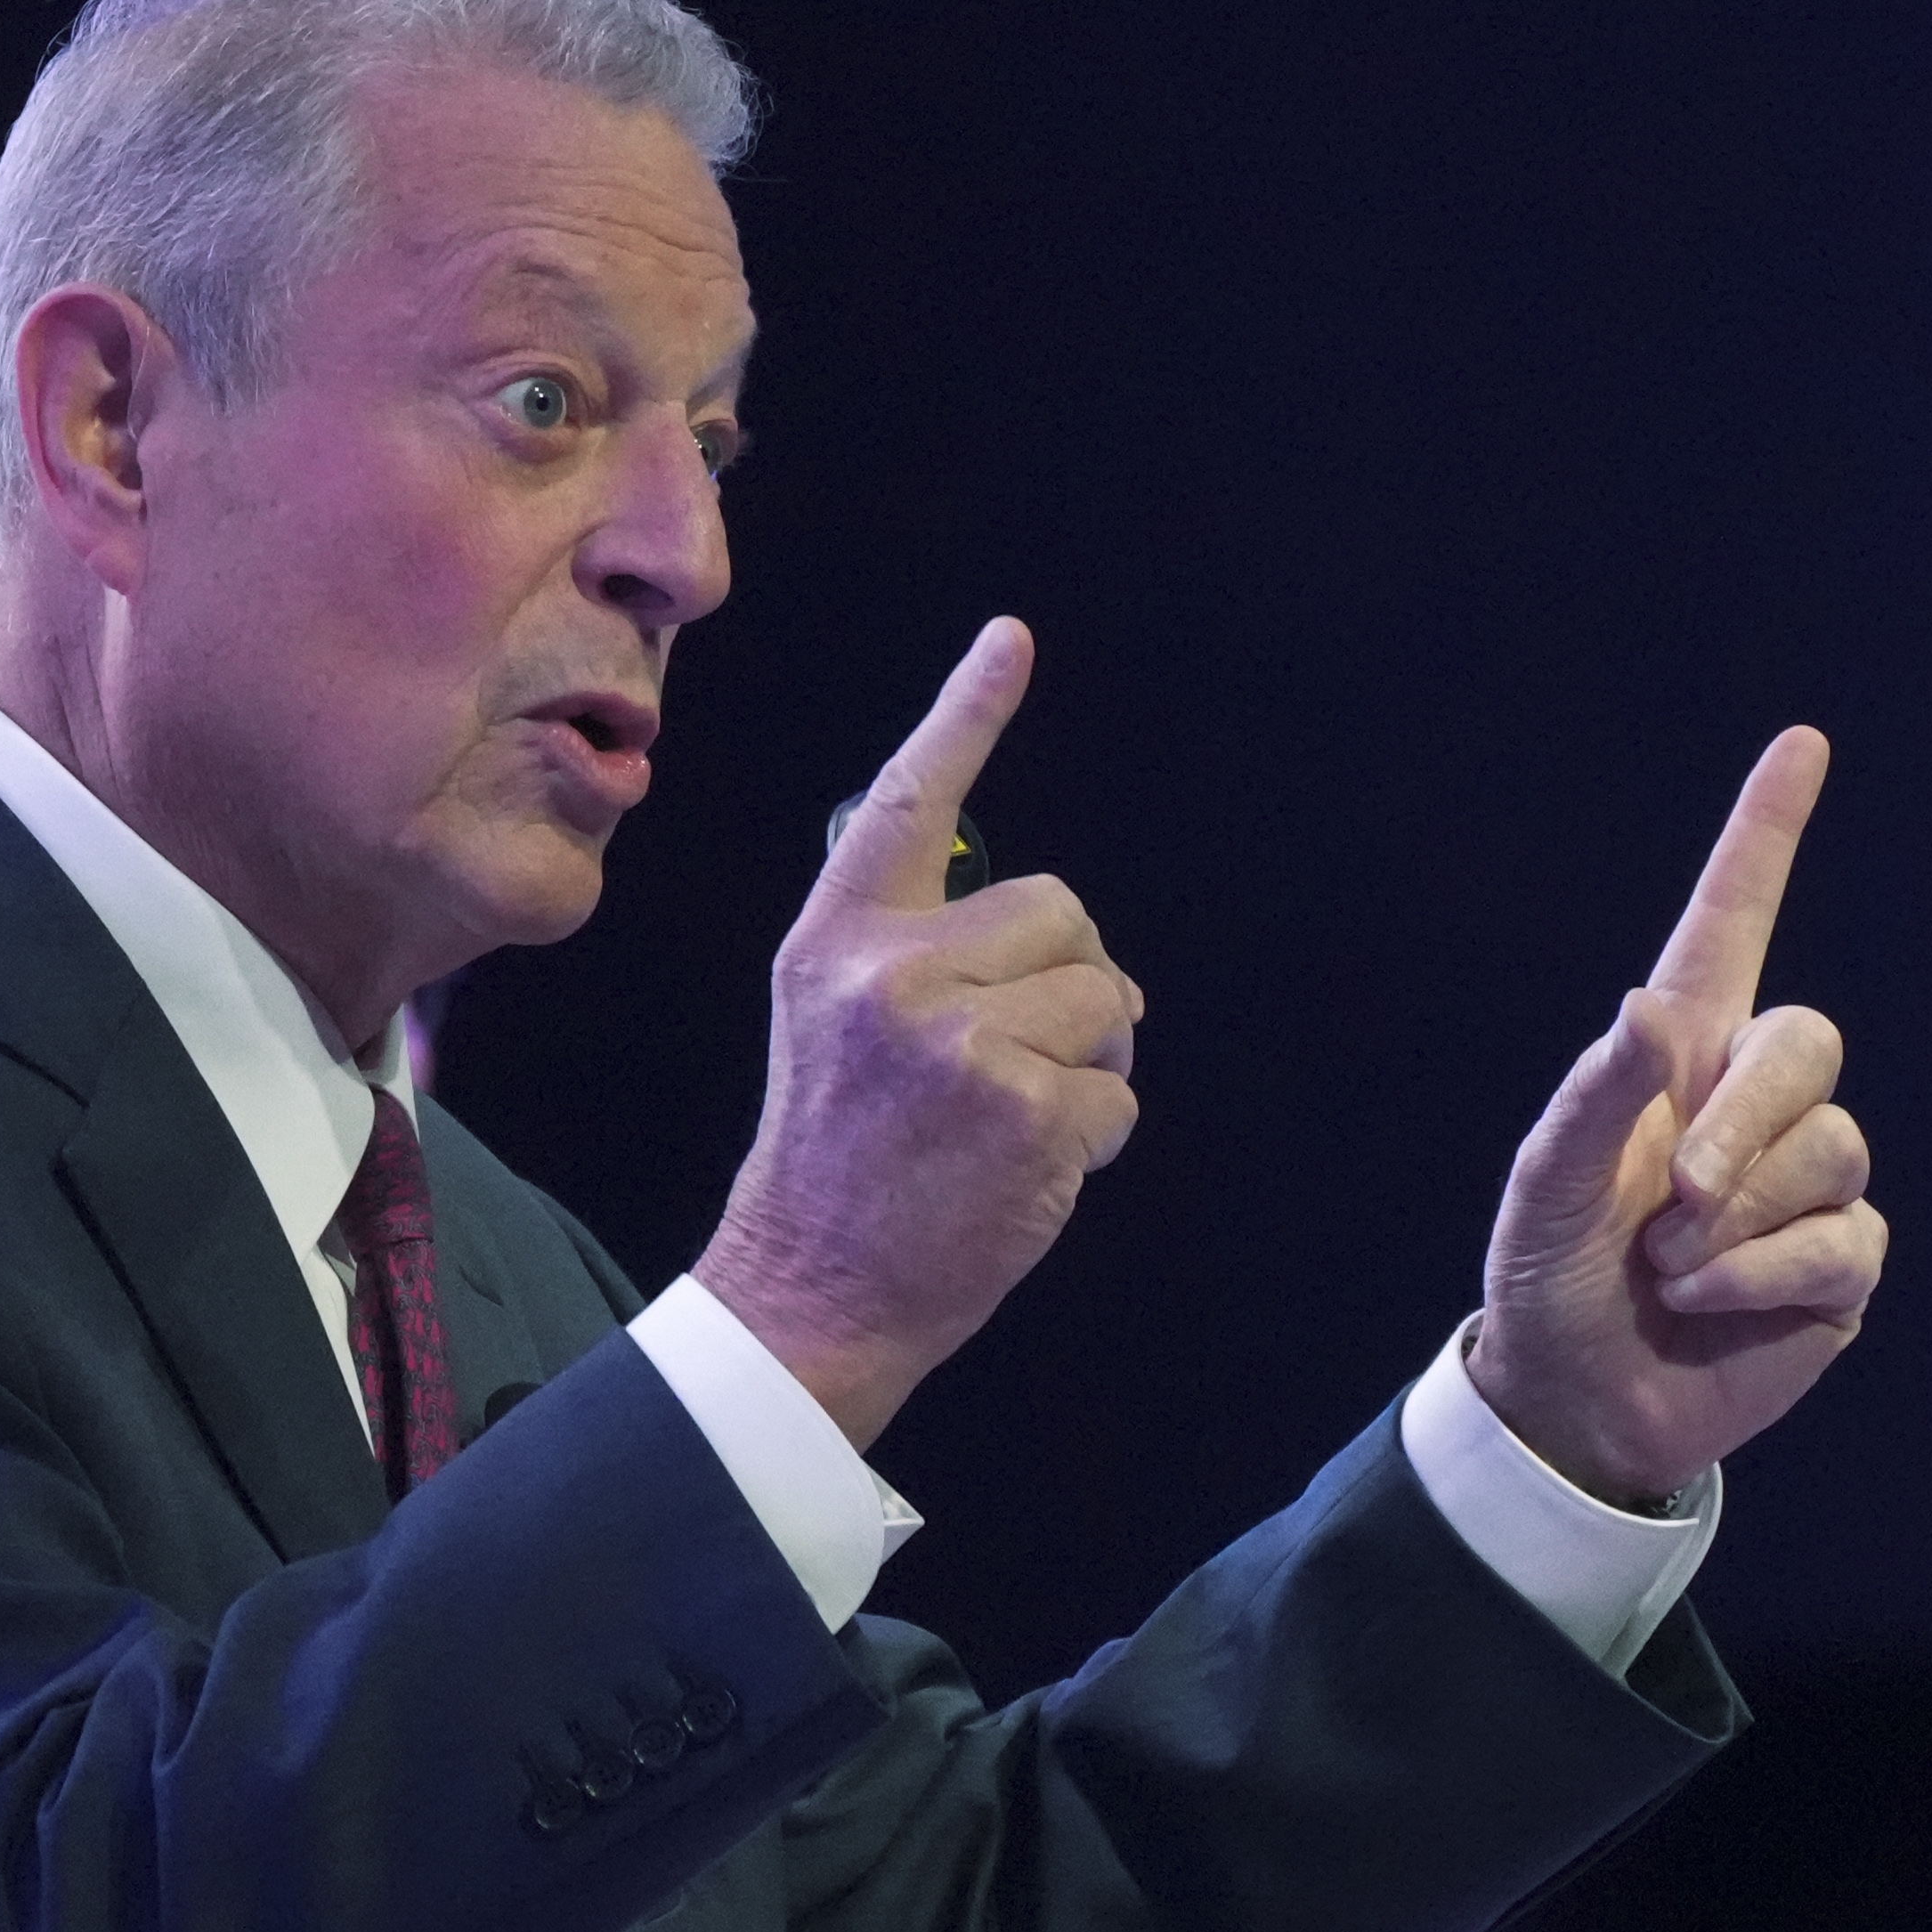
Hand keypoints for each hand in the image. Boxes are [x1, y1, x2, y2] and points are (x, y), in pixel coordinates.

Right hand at [698, 621, 1142, 1446]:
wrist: (812, 1291)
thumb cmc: (840, 1163)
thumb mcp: (834, 1024)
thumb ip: (915, 954)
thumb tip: (1054, 933)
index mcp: (838, 940)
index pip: (914, 803)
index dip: (968, 714)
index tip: (1012, 640)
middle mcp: (892, 975)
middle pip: (1062, 910)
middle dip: (1073, 981)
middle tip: (1020, 1057)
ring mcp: (959, 1042)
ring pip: (1106, 999)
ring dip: (1092, 1063)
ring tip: (1017, 1119)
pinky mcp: (1023, 1111)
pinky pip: (1119, 1095)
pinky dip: (1098, 1138)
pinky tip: (1027, 1170)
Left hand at [1467, 728, 1884, 1507]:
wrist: (1579, 1402)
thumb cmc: (1549, 1276)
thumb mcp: (1544, 1185)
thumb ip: (1596, 1092)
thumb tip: (1654, 1007)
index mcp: (1678, 1056)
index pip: (1734, 920)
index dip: (1766, 834)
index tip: (1803, 745)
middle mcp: (1752, 1104)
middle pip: (1809, 1042)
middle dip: (1743, 1120)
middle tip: (1669, 1198)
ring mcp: (1804, 1183)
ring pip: (1832, 1146)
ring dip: (1739, 1217)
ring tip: (1669, 1266)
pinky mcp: (1837, 1265)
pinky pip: (1843, 1238)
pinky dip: (1766, 1275)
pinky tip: (1710, 1301)